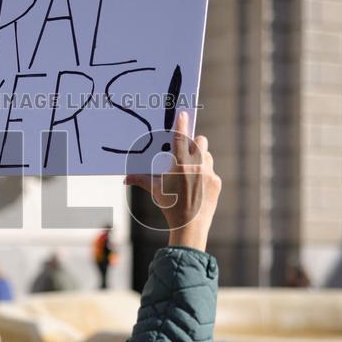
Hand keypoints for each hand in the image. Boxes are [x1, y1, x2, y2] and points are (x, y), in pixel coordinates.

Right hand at [124, 111, 221, 250]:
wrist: (190, 227)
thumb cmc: (170, 207)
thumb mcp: (156, 191)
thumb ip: (141, 180)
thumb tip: (124, 179)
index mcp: (180, 165)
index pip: (181, 138)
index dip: (182, 124)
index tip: (183, 114)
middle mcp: (197, 166)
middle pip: (200, 141)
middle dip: (195, 143)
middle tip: (187, 151)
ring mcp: (209, 173)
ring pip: (207, 156)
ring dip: (201, 160)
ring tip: (191, 173)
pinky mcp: (217, 182)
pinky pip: (212, 172)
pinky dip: (206, 175)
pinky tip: (198, 188)